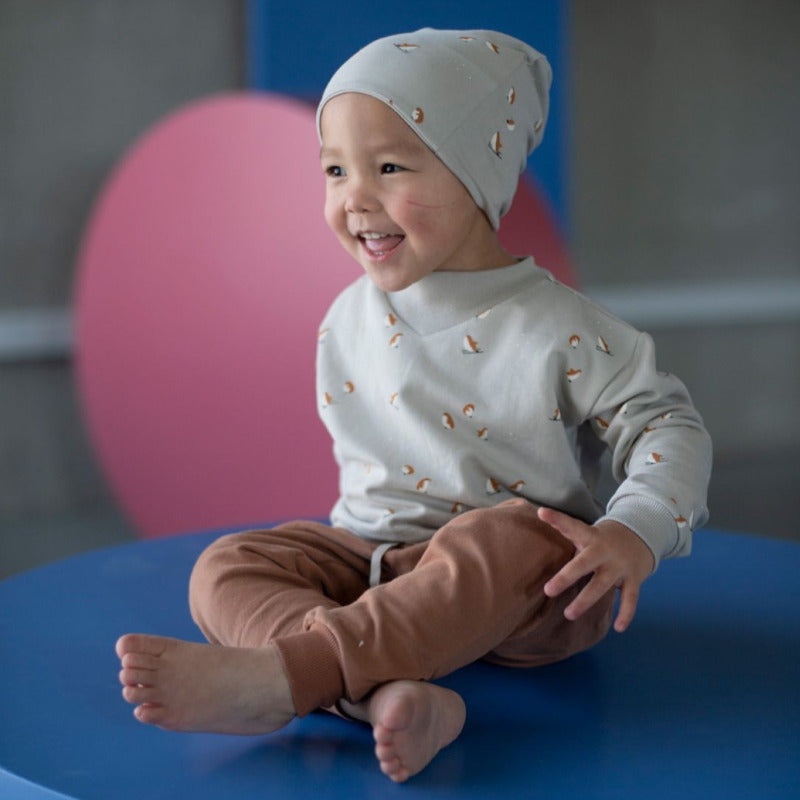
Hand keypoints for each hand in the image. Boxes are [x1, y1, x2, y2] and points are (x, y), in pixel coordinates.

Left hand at [537, 507, 654, 632]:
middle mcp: (605, 550)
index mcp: (591, 536)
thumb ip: (566, 530)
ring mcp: (620, 565)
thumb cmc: (603, 538)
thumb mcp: (587, 532)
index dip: (557, 519)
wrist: (642, 535)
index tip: (541, 512)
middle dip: (566, 577)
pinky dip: (626, 614)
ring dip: (585, 601)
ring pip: (602, 585)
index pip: (572, 525)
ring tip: (568, 614)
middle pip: (584, 563)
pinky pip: (630, 599)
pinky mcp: (634, 578)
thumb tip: (538, 517)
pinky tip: (618, 628)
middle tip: (548, 591)